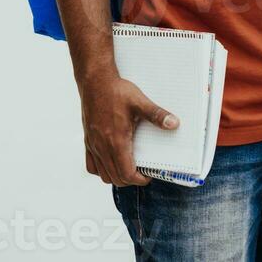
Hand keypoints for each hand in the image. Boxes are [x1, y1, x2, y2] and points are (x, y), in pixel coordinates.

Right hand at [80, 71, 179, 186]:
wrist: (95, 81)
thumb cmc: (116, 91)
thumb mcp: (140, 102)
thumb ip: (156, 115)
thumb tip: (174, 123)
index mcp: (117, 140)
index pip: (126, 173)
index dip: (139, 180)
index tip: (148, 175)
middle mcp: (103, 147)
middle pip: (115, 178)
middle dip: (130, 180)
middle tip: (142, 172)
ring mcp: (93, 145)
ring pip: (103, 174)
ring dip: (116, 176)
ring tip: (128, 168)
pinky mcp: (88, 140)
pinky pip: (91, 165)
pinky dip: (102, 169)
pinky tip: (111, 161)